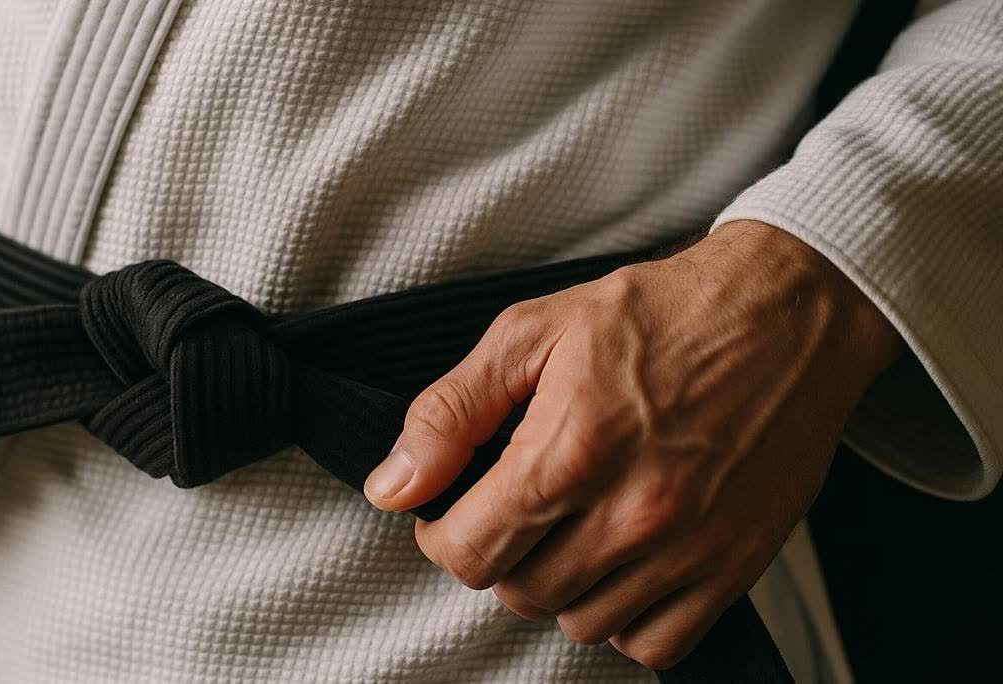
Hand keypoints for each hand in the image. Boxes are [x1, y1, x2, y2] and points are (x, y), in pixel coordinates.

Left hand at [363, 221, 901, 668]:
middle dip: (500, 554)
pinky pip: (655, 644)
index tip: (453, 508)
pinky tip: (622, 564)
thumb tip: (392, 487)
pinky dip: (627, 617)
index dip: (442, 534)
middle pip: (519, 592)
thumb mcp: (533, 332)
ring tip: (571, 527)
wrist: (788, 314)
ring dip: (560, 586)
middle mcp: (631, 513)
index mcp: (570, 451)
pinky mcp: (736, 567)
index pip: (468, 551)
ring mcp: (688, 548)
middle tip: (517, 507)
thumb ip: (451, 413)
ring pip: (580, 623)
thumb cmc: (657, 313)